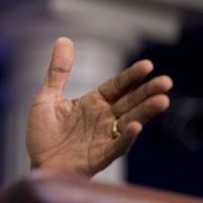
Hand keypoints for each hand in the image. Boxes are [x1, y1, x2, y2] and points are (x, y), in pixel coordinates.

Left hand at [26, 36, 172, 175]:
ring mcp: (103, 137)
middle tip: (166, 82)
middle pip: (130, 103)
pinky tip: (134, 127)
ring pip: (129, 122)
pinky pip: (115, 147)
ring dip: (145, 112)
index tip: (147, 65)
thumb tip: (64, 39)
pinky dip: (125, 137)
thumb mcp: (46, 97)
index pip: (117, 86)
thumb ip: (57, 72)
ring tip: (161, 101)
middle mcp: (103, 119)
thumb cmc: (43, 133)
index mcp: (92, 102)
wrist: (37, 163)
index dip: (131, 77)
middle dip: (147, 92)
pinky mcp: (99, 156)